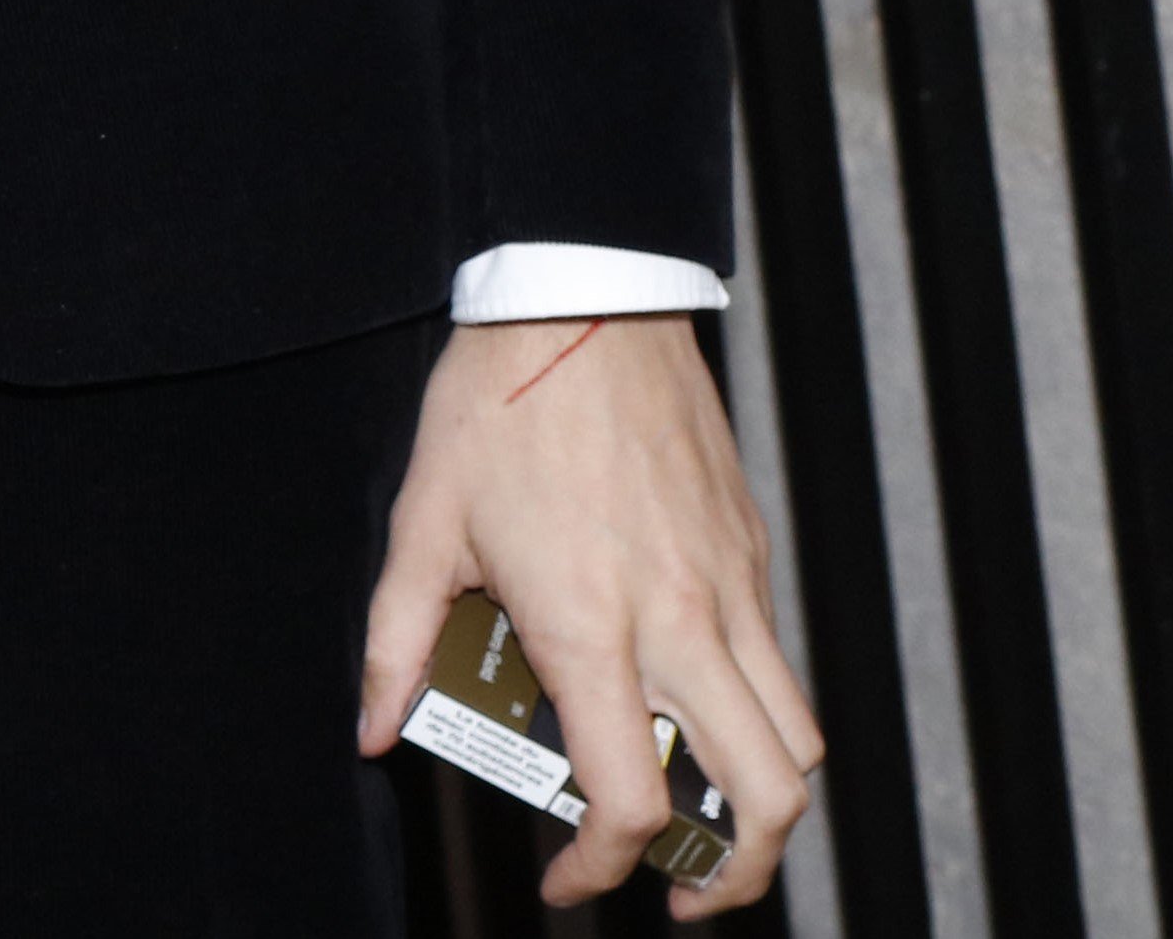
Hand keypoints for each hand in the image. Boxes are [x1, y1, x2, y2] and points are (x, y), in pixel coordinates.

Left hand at [359, 318, 820, 916]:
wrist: (584, 292)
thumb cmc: (499, 399)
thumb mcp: (422, 524)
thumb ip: (393, 641)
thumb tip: (373, 729)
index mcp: (594, 626)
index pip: (630, 799)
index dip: (600, 867)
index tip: (566, 879)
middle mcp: (681, 620)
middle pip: (769, 795)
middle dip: (734, 873)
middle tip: (677, 886)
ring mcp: (733, 586)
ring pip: (800, 737)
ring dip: (767, 804)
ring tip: (709, 823)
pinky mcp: (752, 552)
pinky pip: (782, 664)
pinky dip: (758, 715)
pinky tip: (692, 704)